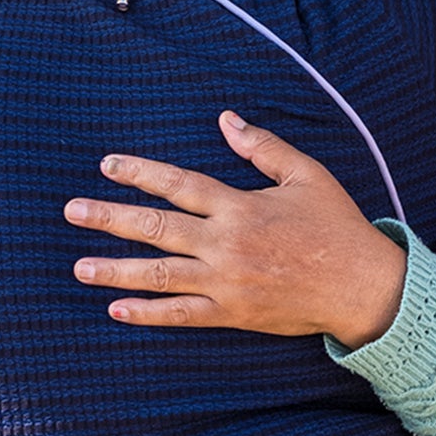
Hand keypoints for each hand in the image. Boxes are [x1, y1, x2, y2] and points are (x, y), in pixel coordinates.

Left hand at [65, 111, 407, 348]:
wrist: (362, 285)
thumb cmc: (335, 225)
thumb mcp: (305, 174)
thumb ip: (262, 147)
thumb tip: (225, 119)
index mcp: (240, 206)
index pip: (180, 185)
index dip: (141, 173)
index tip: (106, 165)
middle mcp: (226, 244)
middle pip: (157, 228)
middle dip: (111, 218)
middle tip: (73, 211)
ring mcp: (226, 282)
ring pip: (160, 275)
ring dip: (116, 270)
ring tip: (80, 266)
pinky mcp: (232, 313)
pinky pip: (182, 315)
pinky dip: (148, 313)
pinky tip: (116, 309)